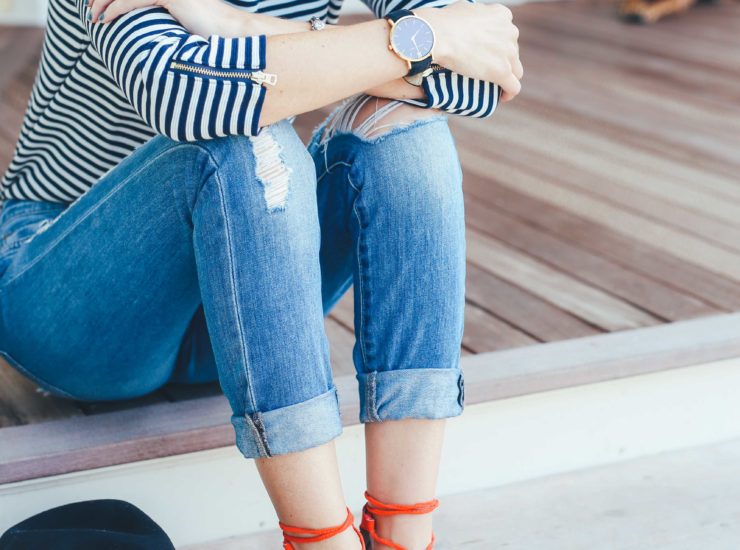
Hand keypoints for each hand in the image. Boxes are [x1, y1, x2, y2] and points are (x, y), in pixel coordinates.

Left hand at [89, 0, 251, 36]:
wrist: (239, 36)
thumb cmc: (220, 41)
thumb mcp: (190, 32)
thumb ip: (173, 28)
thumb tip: (161, 44)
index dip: (117, 0)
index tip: (102, 9)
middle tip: (90, 8)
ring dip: (105, 1)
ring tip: (93, 14)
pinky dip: (115, 8)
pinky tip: (105, 18)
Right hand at [416, 1, 522, 101]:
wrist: (437, 35)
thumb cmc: (444, 22)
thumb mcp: (466, 8)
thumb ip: (476, 15)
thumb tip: (471, 20)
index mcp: (502, 16)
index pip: (507, 34)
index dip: (500, 45)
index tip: (490, 53)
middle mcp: (510, 31)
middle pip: (513, 52)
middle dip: (503, 61)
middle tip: (488, 70)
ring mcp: (508, 52)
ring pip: (516, 70)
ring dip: (508, 78)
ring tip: (497, 86)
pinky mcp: (501, 71)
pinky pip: (513, 87)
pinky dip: (509, 93)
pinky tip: (502, 97)